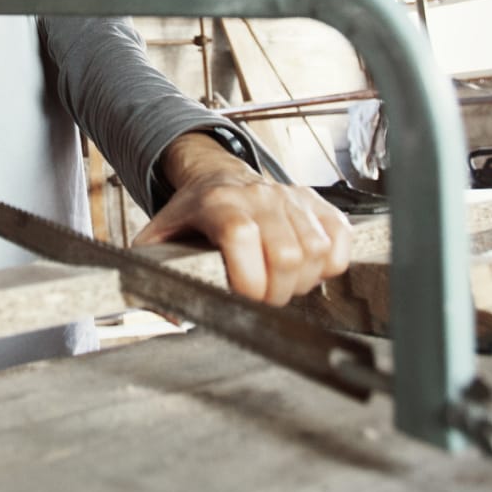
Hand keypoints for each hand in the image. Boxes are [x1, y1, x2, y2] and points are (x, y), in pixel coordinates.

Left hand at [133, 132, 352, 305]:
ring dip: (302, 281)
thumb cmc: (192, 215)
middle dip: (277, 293)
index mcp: (218, 203)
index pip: (241, 236)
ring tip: (281, 282)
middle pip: (286, 254)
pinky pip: (340, 239)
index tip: (242, 299)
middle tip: (263, 299)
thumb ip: (151, 275)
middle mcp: (259, 196)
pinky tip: (307, 268)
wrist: (218, 176)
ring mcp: (291, 197)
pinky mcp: (317, 202)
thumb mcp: (159, 239)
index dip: (247, 278)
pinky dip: (330, 263)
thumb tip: (168, 315)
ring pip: (316, 251)